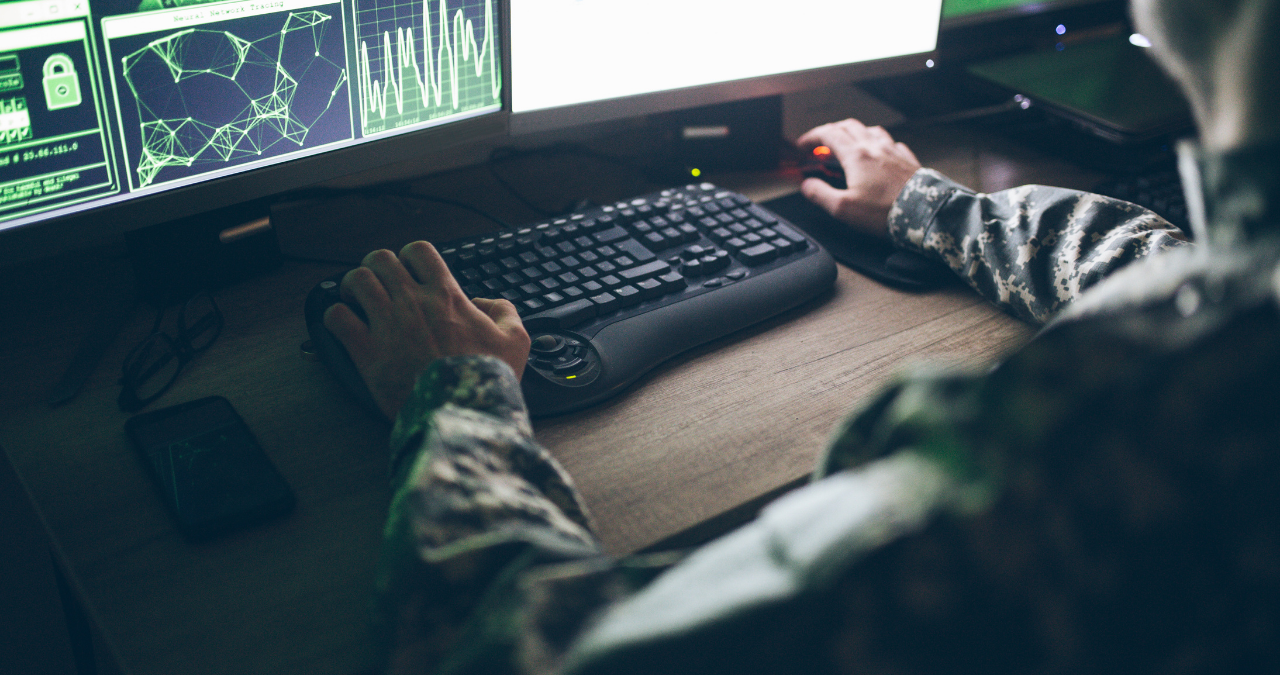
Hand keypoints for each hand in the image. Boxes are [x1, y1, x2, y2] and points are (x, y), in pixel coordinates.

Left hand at [323, 241, 530, 419]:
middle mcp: (413, 302)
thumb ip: (505, 312)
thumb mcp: (515, 341)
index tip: (410, 274)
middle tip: (379, 286)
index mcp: (446, 296)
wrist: (464, 412)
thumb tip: (485, 302)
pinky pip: (337, 317)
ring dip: (352, 287)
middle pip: (380, 259)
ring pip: (356, 280)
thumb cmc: (488, 378)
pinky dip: (336, 318)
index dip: (409, 257)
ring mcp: (387, 324)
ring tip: (356, 301)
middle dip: (376, 269)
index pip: (418, 251)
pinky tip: (345, 327)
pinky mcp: (367, 352)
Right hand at [796, 118, 921, 238]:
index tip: (803, 145)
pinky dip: (879, 143)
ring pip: (871, 130)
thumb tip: (807, 186)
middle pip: (848, 126)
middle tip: (821, 142)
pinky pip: (892, 143)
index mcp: (856, 156)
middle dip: (830, 131)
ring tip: (849, 143)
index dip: (812, 137)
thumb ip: (820, 194)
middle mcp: (875, 148)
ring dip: (855, 132)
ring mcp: (893, 152)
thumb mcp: (843, 208)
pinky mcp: (908, 160)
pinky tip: (880, 153)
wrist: (924, 213)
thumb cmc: (885, 212)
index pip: (828, 135)